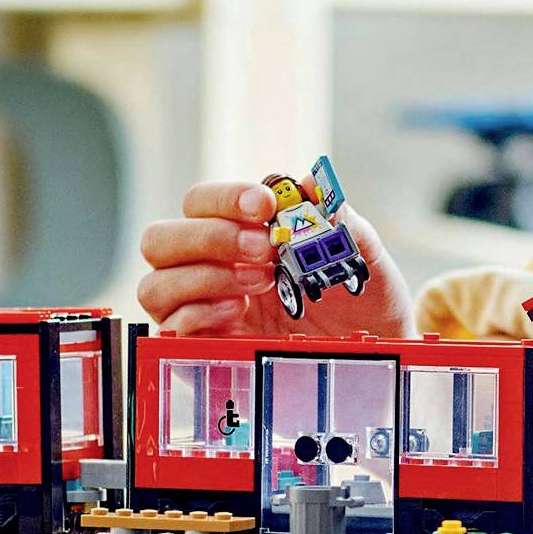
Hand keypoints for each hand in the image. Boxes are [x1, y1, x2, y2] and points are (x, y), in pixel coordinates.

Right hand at [138, 180, 419, 338]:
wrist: (376, 350)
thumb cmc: (360, 298)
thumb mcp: (363, 257)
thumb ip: (342, 221)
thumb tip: (314, 183)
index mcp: (240, 232)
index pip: (200, 202)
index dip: (225, 198)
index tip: (266, 205)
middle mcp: (210, 265)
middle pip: (160, 239)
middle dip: (210, 238)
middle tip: (265, 250)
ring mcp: (201, 307)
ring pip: (156, 282)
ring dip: (205, 278)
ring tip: (262, 283)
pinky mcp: (203, 345)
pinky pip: (171, 325)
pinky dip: (200, 313)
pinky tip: (240, 312)